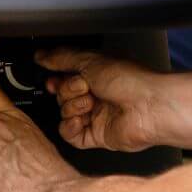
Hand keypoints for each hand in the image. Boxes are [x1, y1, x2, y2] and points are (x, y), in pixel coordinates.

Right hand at [35, 48, 161, 152]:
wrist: (150, 106)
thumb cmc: (131, 81)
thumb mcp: (90, 59)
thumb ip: (61, 57)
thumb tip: (41, 55)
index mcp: (95, 75)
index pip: (64, 77)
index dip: (56, 79)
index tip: (53, 77)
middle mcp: (95, 95)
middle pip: (61, 95)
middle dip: (68, 90)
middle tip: (83, 86)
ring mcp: (96, 116)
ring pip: (64, 114)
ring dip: (73, 107)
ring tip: (90, 102)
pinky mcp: (97, 136)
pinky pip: (70, 135)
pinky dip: (69, 127)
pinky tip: (80, 119)